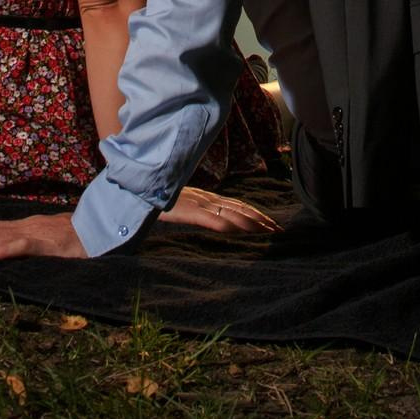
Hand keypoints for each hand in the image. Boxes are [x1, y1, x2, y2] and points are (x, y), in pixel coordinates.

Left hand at [0, 212, 87, 259]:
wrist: (100, 231)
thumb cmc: (75, 239)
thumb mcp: (49, 240)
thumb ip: (31, 243)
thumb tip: (10, 250)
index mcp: (26, 226)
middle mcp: (26, 226)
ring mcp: (36, 233)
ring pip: (0, 237)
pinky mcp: (47, 242)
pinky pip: (22, 246)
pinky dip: (4, 250)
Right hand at [159, 186, 279, 234]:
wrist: (140, 187)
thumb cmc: (157, 196)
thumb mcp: (181, 202)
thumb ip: (195, 208)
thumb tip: (208, 215)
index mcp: (206, 197)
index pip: (237, 205)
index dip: (255, 213)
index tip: (271, 222)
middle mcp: (206, 199)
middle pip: (240, 209)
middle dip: (261, 219)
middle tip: (279, 229)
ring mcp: (199, 204)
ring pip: (231, 213)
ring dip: (252, 223)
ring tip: (268, 230)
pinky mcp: (189, 211)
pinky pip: (211, 219)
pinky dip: (228, 225)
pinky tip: (238, 231)